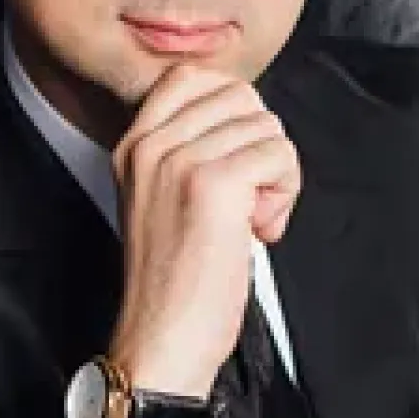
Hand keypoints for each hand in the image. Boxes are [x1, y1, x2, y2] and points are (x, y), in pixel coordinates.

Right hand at [108, 62, 300, 405]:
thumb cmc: (175, 282)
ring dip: (276, 177)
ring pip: (267, 128)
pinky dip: (284, 196)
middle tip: (247, 197)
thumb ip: (190, 150)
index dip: (232, 110)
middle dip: (260, 144)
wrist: (162, 340)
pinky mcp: (213, 184)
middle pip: (240, 97)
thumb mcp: (163, 198)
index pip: (192, 77)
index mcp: (134, 144)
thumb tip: (248, 117)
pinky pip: (279, 156)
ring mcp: (179, 160)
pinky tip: (258, 230)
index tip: (236, 157)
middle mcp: (150, 145)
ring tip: (249, 220)